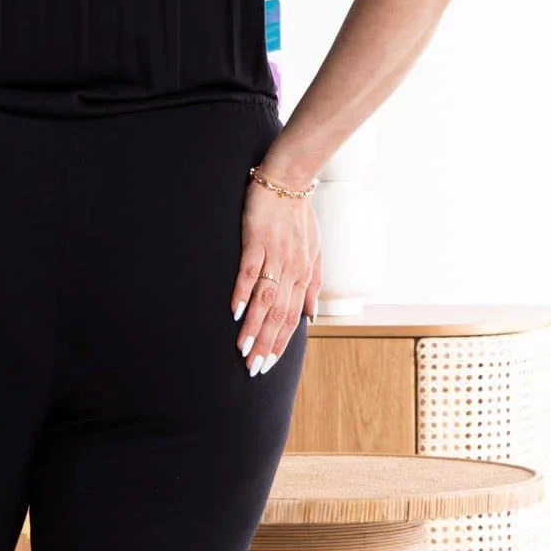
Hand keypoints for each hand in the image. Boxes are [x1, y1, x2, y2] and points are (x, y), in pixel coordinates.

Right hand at [231, 180, 320, 370]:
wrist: (289, 181)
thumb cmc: (299, 217)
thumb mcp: (315, 252)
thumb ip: (313, 285)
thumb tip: (311, 317)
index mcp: (303, 275)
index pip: (292, 319)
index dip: (280, 344)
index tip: (269, 365)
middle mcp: (291, 270)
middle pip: (279, 315)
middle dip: (266, 345)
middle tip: (253, 368)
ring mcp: (274, 256)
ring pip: (265, 300)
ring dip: (254, 326)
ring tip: (242, 349)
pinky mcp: (257, 241)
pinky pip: (249, 272)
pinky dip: (243, 293)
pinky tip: (235, 312)